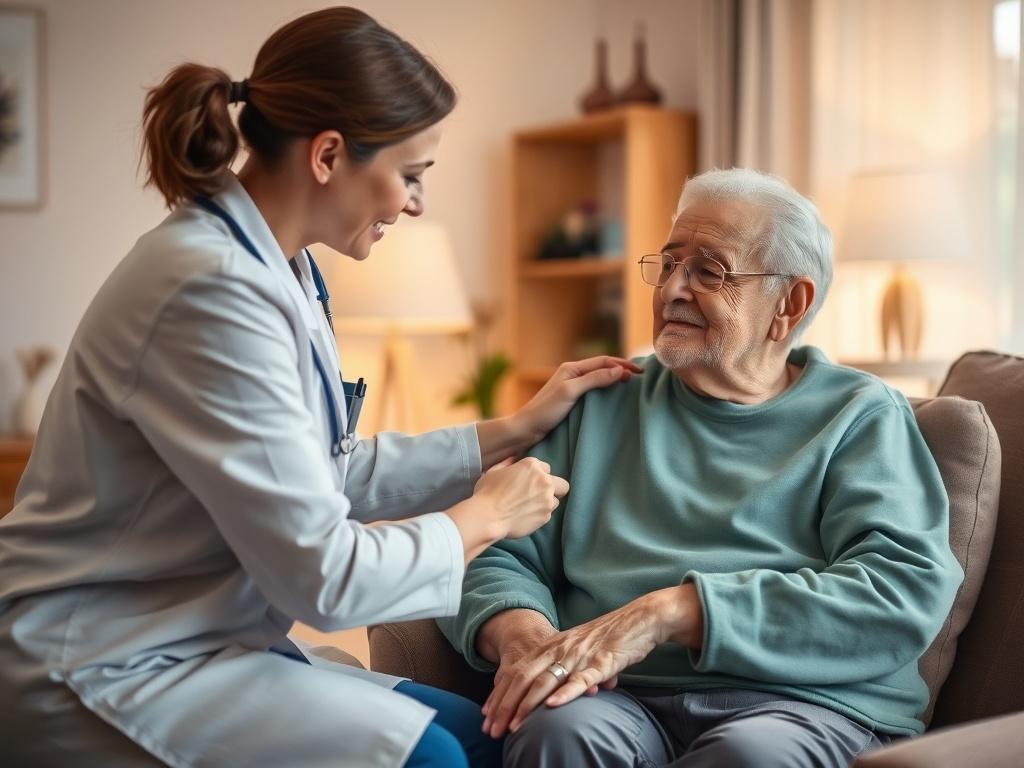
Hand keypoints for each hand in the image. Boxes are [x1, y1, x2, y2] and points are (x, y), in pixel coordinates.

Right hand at [465, 456, 568, 540]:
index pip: (546, 468)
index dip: (537, 474)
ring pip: (556, 500)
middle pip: (562, 484)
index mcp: (532, 466)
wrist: (488, 517)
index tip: (529, 481)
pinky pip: (548, 514)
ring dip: (547, 502)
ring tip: (531, 506)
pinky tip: (527, 515)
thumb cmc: (487, 492)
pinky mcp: (545, 517)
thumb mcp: (494, 471)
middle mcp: (544, 481)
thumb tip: (514, 459)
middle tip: (539, 493)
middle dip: (553, 488)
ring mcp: (547, 500)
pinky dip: (540, 514)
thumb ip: (508, 463)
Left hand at [480, 585, 702, 737]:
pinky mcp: (602, 662)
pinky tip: (553, 706)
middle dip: (507, 706)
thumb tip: (557, 696)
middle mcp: (561, 648)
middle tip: (493, 729)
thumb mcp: (581, 651)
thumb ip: (567, 670)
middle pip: (525, 678)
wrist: (643, 618)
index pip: (518, 671)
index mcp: (553, 644)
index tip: (487, 715)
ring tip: (515, 725)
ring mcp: (580, 655)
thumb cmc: (612, 637)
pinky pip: (580, 680)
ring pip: (547, 681)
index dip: (501, 694)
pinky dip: (565, 693)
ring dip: (528, 705)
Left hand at [512, 357, 642, 444]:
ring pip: (598, 379)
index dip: (623, 364)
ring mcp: (571, 386)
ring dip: (614, 380)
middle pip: (602, 367)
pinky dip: (606, 390)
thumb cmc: (545, 410)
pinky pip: (593, 390)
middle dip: (621, 369)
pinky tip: (613, 398)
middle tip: (640, 377)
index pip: (604, 361)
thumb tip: (618, 370)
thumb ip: (594, 379)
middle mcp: (572, 374)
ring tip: (630, 386)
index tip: (640, 372)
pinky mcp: (571, 399)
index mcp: (572, 368)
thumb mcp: (571, 392)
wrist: (526, 428)